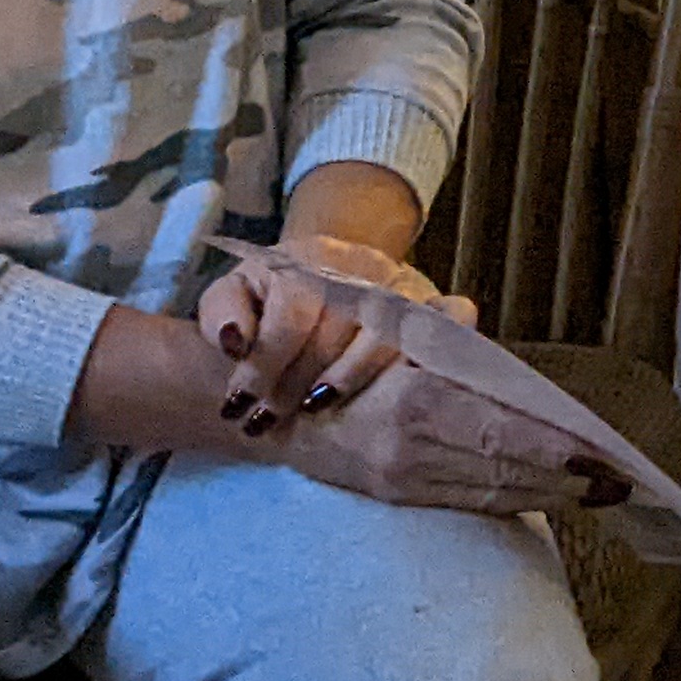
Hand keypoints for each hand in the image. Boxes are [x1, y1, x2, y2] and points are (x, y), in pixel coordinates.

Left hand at [199, 235, 474, 433]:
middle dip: (296, 382)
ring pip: (389, 335)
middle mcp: (365, 268)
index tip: (236, 405)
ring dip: (350, 379)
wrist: (330, 270)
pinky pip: (457, 319)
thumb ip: (223, 312)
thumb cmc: (275, 296)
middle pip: (338, 329)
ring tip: (315, 409)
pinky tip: (399, 390)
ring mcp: (406, 287)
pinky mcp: (437, 306)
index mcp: (311, 259)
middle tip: (266, 421)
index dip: (264, 362)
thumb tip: (232, 342)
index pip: (295, 309)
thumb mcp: (235, 293)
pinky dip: (435, 351)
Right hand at [257, 358, 627, 516]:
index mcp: (414, 407)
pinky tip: (548, 497)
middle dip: (566, 479)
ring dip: (549, 494)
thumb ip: (452, 352)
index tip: (603, 457)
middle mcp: (409, 450)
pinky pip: (468, 502)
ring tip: (599, 493)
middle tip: (619, 481)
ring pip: (492, 491)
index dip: (557, 451)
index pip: (504, 435)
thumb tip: (502, 356)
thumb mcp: (397, 341)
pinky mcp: (397, 496)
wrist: (272, 411)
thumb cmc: (345, 360)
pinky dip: (514, 500)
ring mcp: (402, 479)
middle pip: (506, 469)